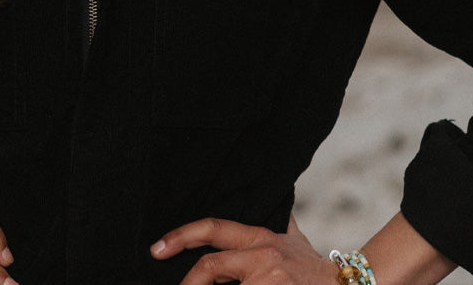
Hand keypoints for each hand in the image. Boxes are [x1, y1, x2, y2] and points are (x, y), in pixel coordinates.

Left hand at [150, 215, 333, 283]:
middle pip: (211, 266)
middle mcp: (262, 256)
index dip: (181, 236)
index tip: (156, 248)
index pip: (213, 228)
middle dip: (189, 283)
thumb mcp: (294, 240)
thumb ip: (282, 222)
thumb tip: (279, 197)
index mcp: (259, 238)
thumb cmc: (315, 270)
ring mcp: (269, 280)